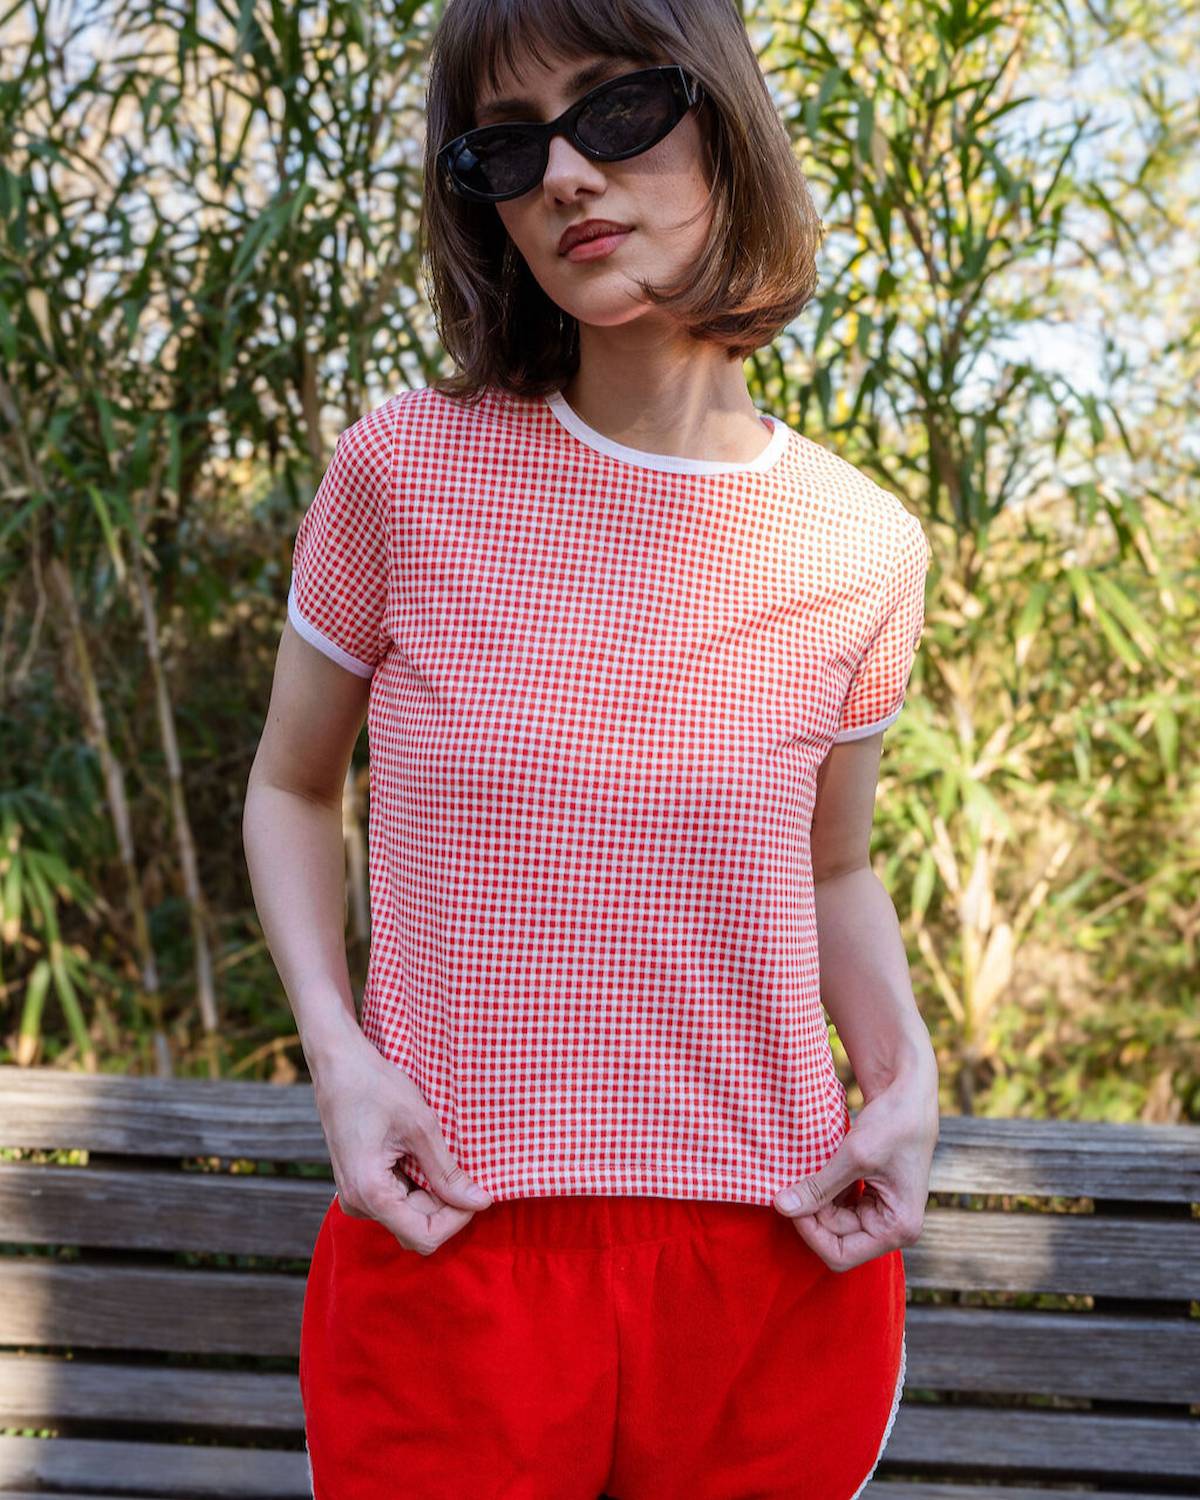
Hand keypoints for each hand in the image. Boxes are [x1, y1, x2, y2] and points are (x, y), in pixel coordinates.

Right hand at [312, 1032, 492, 1255]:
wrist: (339, 1065)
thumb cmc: (376, 1087)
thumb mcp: (421, 1127)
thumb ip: (448, 1172)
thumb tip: (481, 1202)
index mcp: (370, 1193)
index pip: (423, 1236)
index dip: (457, 1219)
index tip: (476, 1191)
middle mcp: (358, 1204)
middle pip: (416, 1230)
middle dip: (446, 1207)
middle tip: (463, 1170)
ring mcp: (356, 1197)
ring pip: (408, 1217)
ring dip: (433, 1195)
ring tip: (440, 1156)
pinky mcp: (359, 1186)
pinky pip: (397, 1202)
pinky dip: (419, 1187)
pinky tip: (424, 1156)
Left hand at [772, 1063, 937, 1271]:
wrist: (909, 1093)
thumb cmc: (893, 1123)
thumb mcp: (854, 1156)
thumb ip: (819, 1187)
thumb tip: (781, 1207)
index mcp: (898, 1229)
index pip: (841, 1254)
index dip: (811, 1232)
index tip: (791, 1201)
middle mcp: (893, 1228)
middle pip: (836, 1238)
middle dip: (812, 1213)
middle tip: (793, 1183)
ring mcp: (883, 1212)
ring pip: (834, 1223)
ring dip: (816, 1202)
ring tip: (806, 1174)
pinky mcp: (873, 1196)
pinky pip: (839, 1206)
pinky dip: (824, 1192)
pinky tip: (817, 1172)